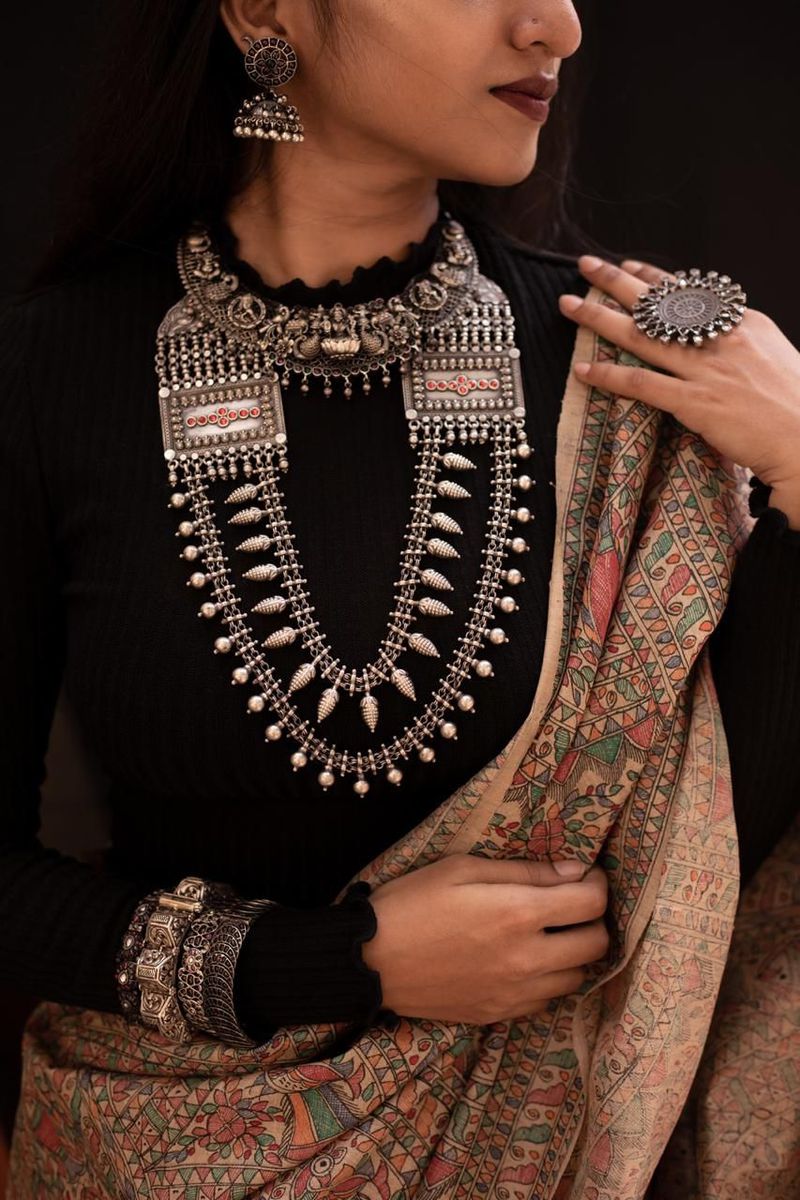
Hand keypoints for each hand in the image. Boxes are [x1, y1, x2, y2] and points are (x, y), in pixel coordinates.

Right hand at [360, 853, 609, 1023]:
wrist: (369, 961)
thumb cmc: (412, 902)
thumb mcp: (462, 867)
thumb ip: (524, 871)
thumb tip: (575, 872)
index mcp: (518, 913)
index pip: (592, 904)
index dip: (596, 884)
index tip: (582, 876)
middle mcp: (526, 959)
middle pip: (597, 944)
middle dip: (591, 919)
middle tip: (568, 904)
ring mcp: (515, 993)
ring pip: (577, 977)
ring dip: (571, 952)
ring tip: (545, 933)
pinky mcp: (499, 1014)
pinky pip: (546, 1000)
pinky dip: (546, 979)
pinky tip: (522, 960)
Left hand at [558, 256, 799, 523]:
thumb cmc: (794, 403)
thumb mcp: (771, 355)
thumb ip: (739, 340)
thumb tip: (713, 333)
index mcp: (741, 323)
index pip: (687, 291)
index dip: (652, 277)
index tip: (626, 265)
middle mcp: (719, 339)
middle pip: (657, 303)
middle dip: (616, 281)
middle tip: (585, 265)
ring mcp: (706, 370)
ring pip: (641, 336)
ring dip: (600, 319)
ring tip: (568, 307)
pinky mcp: (695, 403)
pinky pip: (642, 384)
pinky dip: (610, 375)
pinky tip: (583, 369)